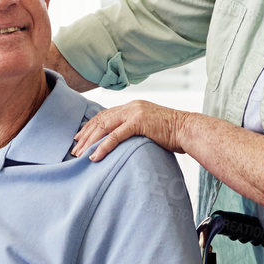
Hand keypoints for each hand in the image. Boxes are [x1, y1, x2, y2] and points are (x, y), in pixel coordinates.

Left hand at [73, 100, 194, 160]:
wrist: (189, 130)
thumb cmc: (172, 133)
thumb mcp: (149, 127)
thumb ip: (134, 129)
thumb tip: (121, 142)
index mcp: (132, 106)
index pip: (104, 115)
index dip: (89, 127)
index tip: (79, 138)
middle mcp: (130, 107)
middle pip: (100, 120)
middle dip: (85, 136)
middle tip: (74, 149)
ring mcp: (134, 113)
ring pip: (104, 127)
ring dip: (89, 142)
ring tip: (80, 155)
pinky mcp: (138, 123)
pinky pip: (115, 136)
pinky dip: (103, 147)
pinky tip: (94, 157)